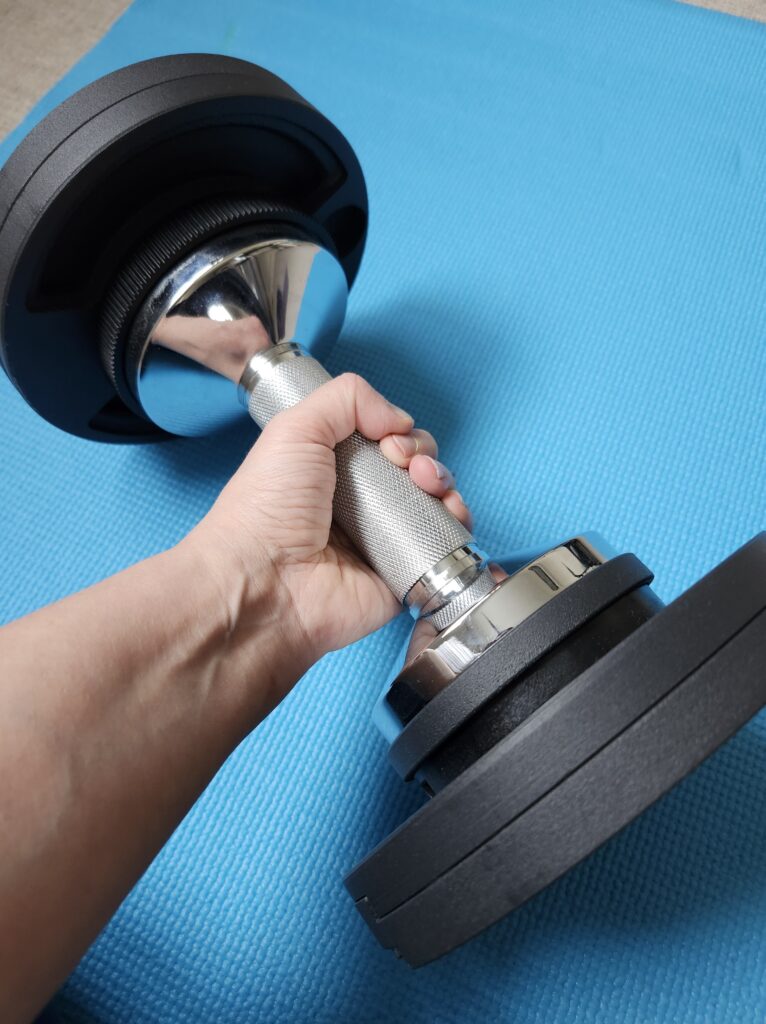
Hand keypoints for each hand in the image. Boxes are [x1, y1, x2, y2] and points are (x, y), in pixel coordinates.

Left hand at [193, 373, 471, 671]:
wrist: (264, 580)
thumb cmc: (265, 510)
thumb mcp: (296, 428)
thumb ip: (346, 398)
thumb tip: (397, 417)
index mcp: (333, 470)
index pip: (385, 442)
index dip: (398, 433)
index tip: (388, 439)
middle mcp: (361, 505)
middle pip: (416, 469)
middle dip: (423, 455)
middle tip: (403, 463)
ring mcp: (383, 540)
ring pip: (436, 503)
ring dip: (444, 482)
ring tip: (426, 484)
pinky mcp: (402, 573)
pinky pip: (444, 545)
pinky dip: (457, 524)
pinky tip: (448, 512)